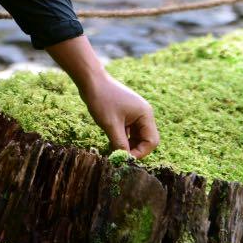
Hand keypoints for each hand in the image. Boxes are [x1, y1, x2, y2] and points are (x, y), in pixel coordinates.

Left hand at [46, 35, 158, 159]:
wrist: (91, 80)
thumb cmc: (102, 100)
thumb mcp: (111, 125)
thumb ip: (120, 145)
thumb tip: (125, 161)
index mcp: (145, 114)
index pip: (151, 141)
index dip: (140, 153)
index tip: (124, 158)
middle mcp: (144, 114)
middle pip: (145, 140)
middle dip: (134, 150)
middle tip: (119, 156)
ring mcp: (135, 113)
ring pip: (137, 136)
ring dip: (127, 145)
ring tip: (113, 149)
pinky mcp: (127, 113)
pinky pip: (130, 131)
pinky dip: (122, 138)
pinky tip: (111, 141)